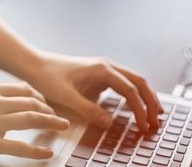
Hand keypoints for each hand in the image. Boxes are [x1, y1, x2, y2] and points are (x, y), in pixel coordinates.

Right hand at [0, 82, 69, 158]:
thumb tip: (0, 107)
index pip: (21, 89)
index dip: (38, 96)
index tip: (45, 103)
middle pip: (31, 103)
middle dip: (50, 110)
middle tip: (60, 118)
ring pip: (31, 119)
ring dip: (51, 123)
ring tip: (63, 128)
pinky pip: (20, 146)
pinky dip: (37, 150)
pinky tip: (47, 153)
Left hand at [24, 52, 161, 132]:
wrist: (35, 65)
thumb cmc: (47, 76)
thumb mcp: (66, 97)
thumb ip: (88, 110)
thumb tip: (109, 124)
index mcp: (102, 69)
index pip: (130, 90)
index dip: (140, 109)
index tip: (145, 125)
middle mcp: (107, 66)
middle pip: (139, 82)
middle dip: (151, 102)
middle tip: (156, 122)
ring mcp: (104, 70)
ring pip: (134, 82)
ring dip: (145, 97)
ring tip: (154, 115)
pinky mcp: (100, 76)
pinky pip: (124, 85)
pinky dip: (134, 96)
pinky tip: (137, 107)